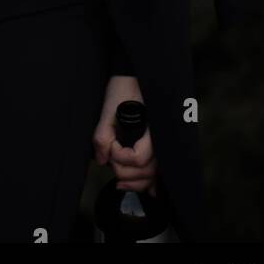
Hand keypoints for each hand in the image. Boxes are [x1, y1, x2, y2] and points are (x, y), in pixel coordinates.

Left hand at [92, 74, 158, 195]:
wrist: (135, 72)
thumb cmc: (125, 84)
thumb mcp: (110, 105)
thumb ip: (103, 133)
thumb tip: (101, 160)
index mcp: (152, 129)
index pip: (138, 158)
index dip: (120, 156)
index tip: (109, 143)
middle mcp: (161, 139)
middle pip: (147, 172)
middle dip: (124, 171)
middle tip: (109, 160)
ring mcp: (162, 143)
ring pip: (154, 175)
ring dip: (136, 182)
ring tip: (119, 182)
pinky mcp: (158, 143)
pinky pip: (160, 169)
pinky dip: (152, 182)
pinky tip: (149, 191)